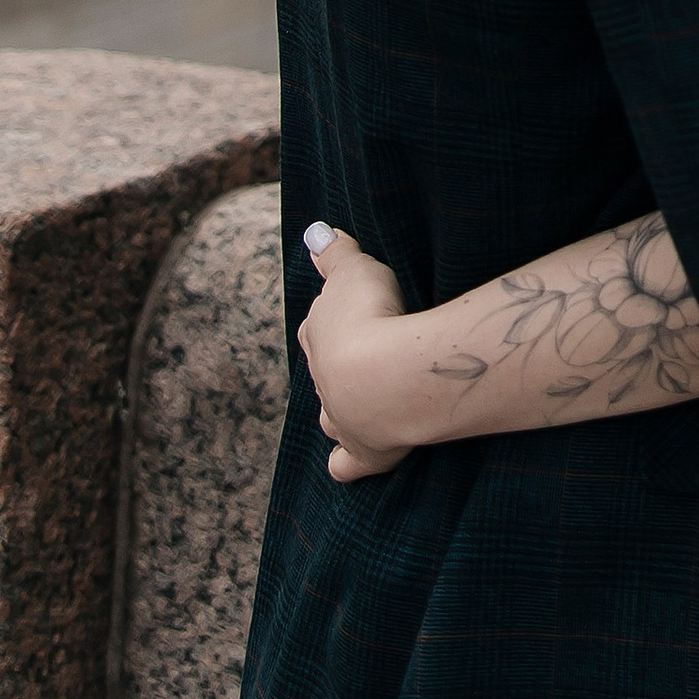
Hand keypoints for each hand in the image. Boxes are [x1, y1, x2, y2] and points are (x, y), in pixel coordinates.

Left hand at [298, 222, 415, 482]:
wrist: (382, 377)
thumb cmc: (369, 316)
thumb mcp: (354, 271)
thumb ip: (335, 253)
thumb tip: (315, 232)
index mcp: (318, 336)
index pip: (316, 329)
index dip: (332, 324)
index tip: (350, 317)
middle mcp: (323, 380)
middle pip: (324, 374)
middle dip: (338, 368)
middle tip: (364, 359)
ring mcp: (341, 417)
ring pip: (331, 417)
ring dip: (341, 411)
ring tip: (362, 405)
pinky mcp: (364, 451)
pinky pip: (346, 463)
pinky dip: (345, 464)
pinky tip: (347, 466)